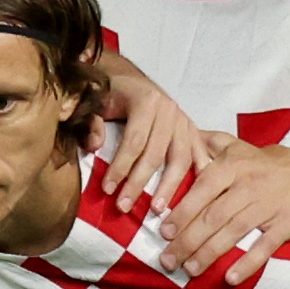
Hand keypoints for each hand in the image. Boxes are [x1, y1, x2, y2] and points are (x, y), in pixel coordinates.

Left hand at [91, 63, 216, 217]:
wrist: (128, 78)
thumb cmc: (111, 94)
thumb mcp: (95, 102)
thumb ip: (90, 122)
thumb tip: (95, 146)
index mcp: (147, 100)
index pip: (134, 141)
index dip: (121, 167)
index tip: (107, 189)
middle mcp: (170, 111)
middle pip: (157, 153)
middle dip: (139, 183)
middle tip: (124, 207)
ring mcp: (184, 121)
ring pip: (181, 158)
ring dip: (169, 186)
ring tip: (158, 210)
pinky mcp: (193, 131)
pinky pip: (199, 156)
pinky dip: (198, 176)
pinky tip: (194, 197)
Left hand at [162, 141, 289, 288]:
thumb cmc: (263, 163)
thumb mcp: (236, 146)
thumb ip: (207, 143)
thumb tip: (180, 136)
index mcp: (233, 166)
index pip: (202, 190)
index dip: (182, 212)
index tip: (163, 232)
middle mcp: (250, 185)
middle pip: (214, 216)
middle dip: (187, 240)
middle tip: (167, 259)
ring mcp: (270, 205)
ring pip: (234, 231)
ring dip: (209, 253)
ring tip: (189, 269)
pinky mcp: (287, 223)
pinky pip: (265, 245)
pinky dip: (248, 263)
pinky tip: (231, 278)